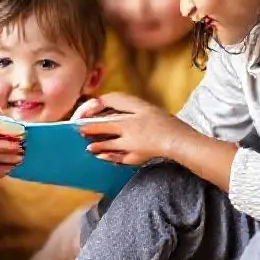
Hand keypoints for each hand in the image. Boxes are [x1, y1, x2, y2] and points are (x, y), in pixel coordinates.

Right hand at [0, 99, 22, 188]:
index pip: (4, 140)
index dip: (16, 138)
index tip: (22, 135)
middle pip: (6, 156)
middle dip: (17, 152)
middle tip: (23, 147)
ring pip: (2, 170)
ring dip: (11, 164)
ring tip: (17, 158)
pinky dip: (0, 177)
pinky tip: (4, 171)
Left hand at [78, 92, 193, 165]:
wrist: (180, 142)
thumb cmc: (164, 122)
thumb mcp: (144, 107)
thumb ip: (123, 102)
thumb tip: (101, 102)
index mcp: (130, 116)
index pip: (104, 111)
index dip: (90, 111)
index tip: (81, 115)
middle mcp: (128, 130)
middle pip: (103, 127)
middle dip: (89, 129)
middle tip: (79, 130)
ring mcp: (131, 146)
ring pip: (108, 145)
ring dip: (97, 146)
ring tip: (88, 147)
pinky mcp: (135, 157)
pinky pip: (118, 158)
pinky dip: (109, 157)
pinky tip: (101, 156)